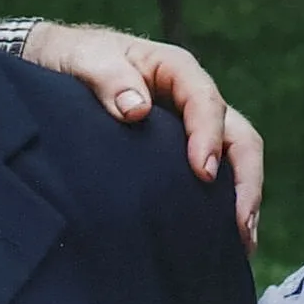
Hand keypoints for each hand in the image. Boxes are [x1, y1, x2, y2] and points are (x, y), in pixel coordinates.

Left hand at [12, 22, 265, 251]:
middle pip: (237, 135)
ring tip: (242, 243)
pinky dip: (221, 206)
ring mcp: (190, 128)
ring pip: (234, 160)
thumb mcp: (85, 60)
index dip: (209, 136)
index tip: (203, 173)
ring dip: (242, 200)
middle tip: (239, 222)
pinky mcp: (179, 152)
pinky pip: (214, 177)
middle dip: (245, 179)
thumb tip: (137, 109)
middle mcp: (192, 99)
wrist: (59, 65)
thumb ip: (108, 78)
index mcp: (175, 71)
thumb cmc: (75, 59)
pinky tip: (222, 240)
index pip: (205, 102)